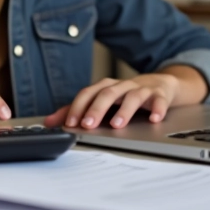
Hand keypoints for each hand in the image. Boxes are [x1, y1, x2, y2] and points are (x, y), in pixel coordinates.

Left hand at [43, 74, 180, 129]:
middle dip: (96, 109)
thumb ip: (77, 110)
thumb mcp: (102, 101)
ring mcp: (141, 89)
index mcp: (106, 87)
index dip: (78, 107)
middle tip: (88, 125)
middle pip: (107, 93)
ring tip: (116, 125)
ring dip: (123, 111)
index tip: (70, 123)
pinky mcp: (159, 95)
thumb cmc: (126, 95)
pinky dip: (157, 109)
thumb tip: (49, 122)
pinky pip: (158, 101)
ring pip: (131, 97)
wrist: (160, 84)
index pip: (88, 93)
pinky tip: (154, 119)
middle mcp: (122, 86)